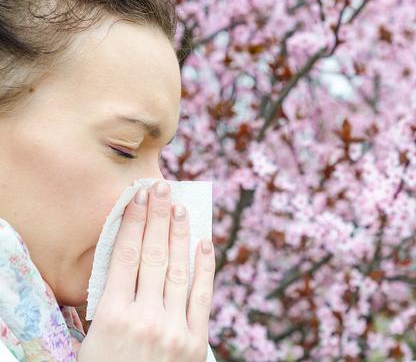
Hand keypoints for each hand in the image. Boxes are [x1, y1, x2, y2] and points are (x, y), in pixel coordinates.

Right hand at [78, 180, 215, 361]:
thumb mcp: (94, 341)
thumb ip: (109, 304)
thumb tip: (123, 263)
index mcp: (113, 316)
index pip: (124, 256)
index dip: (133, 222)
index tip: (138, 198)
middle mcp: (145, 317)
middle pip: (153, 255)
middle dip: (157, 218)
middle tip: (160, 189)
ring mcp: (174, 328)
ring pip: (179, 269)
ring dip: (179, 234)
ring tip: (180, 207)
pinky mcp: (195, 340)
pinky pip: (202, 295)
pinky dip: (205, 266)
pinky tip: (204, 242)